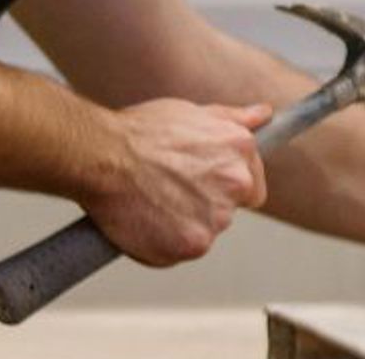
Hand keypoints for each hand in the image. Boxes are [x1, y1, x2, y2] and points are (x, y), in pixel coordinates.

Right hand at [86, 99, 271, 266]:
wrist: (100, 156)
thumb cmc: (138, 133)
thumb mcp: (191, 112)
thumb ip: (233, 119)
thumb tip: (263, 115)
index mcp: (240, 151)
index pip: (253, 188)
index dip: (227, 189)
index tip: (203, 185)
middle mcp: (235, 184)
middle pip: (229, 211)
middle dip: (205, 204)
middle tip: (170, 189)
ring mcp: (216, 218)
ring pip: (205, 231)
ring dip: (185, 224)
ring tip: (154, 200)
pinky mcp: (193, 245)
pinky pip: (183, 251)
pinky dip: (166, 243)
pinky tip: (147, 219)